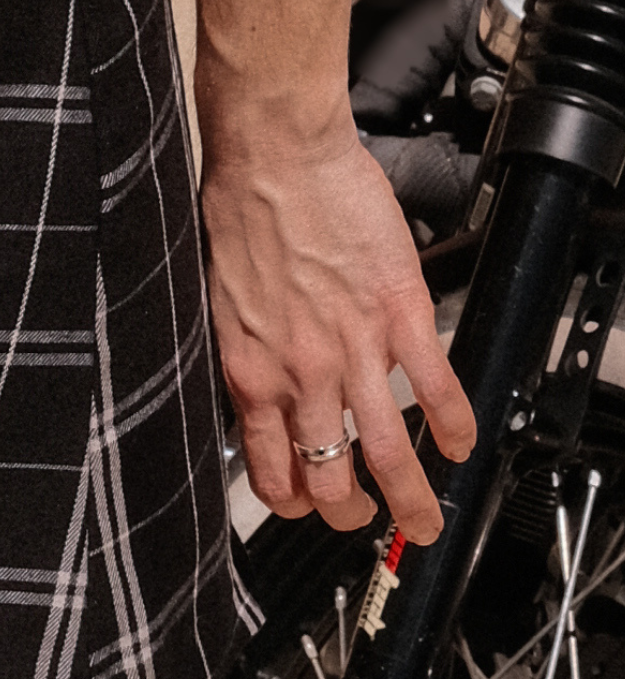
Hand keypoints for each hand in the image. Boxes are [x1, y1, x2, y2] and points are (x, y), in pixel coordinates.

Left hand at [199, 128, 475, 542]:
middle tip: (365, 518)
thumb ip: (245, 354)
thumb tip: (256, 390)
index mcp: (249, 372)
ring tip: (424, 521)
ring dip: (411, 499)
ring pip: (389, 454)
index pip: (270, 469)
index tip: (306, 508)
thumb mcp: (219, 303)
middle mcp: (300, 374)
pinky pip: (437, 391)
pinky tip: (458, 444)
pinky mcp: (400, 316)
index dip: (293, 502)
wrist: (274, 157)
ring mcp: (354, 350)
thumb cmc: (238, 211)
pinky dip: (454, 428)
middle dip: (349, 512)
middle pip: (329, 478)